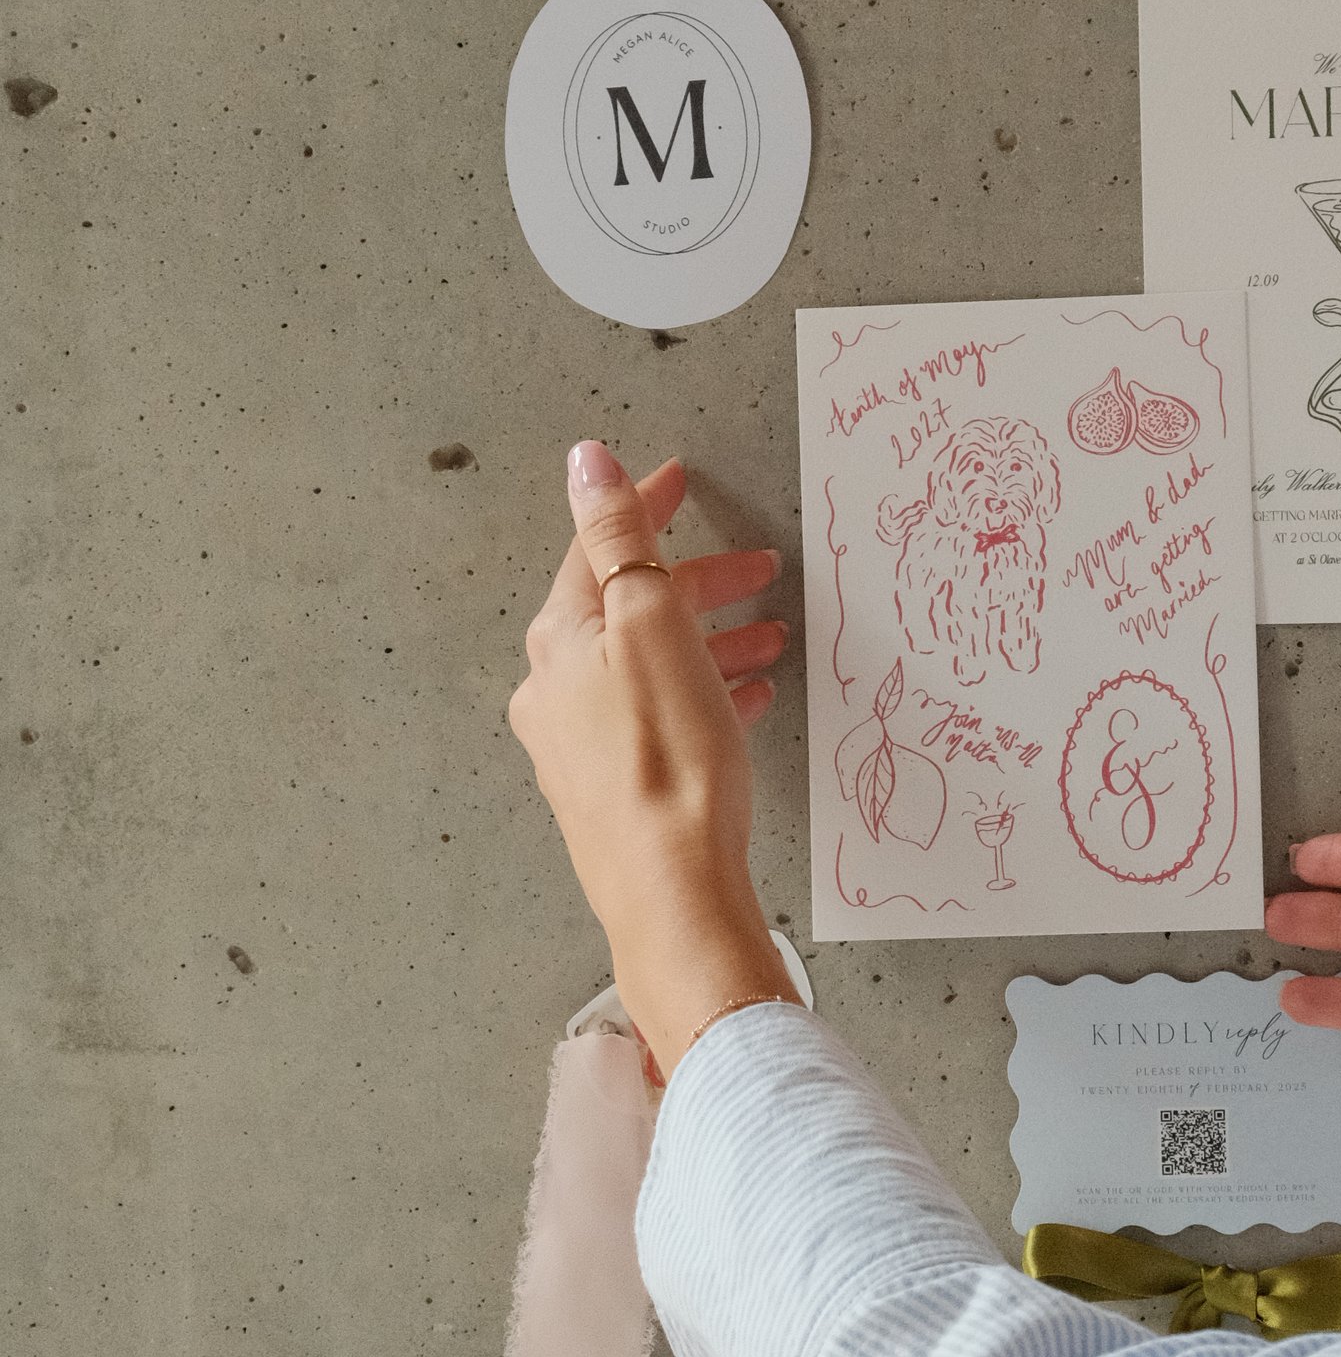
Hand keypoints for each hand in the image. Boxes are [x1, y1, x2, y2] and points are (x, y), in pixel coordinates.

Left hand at [505, 442, 794, 1073]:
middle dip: (696, 582)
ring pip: (648, 666)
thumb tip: (587, 462)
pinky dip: (701, 693)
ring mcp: (580, 745)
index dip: (646, 509)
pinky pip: (658, 717)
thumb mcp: (651, 626)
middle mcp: (555, 691)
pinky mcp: (614, 789)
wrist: (671, 894)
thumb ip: (621, 540)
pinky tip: (748, 702)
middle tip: (758, 569)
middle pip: (629, 609)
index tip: (681, 480)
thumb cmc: (668, 763)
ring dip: (708, 640)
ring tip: (770, 639)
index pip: (598, 550)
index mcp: (560, 642)